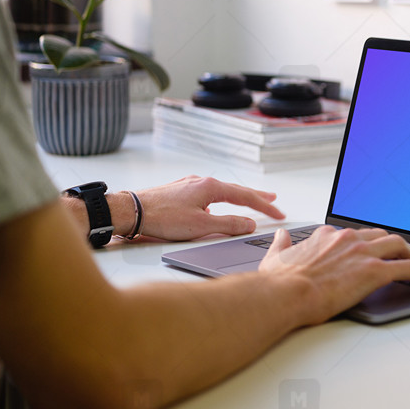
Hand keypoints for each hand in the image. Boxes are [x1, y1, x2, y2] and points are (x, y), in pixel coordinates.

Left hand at [123, 175, 285, 240]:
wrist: (130, 211)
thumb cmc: (162, 218)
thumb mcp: (201, 226)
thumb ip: (228, 225)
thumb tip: (249, 224)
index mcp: (211, 187)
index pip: (246, 196)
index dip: (265, 206)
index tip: (279, 212)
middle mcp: (201, 182)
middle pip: (236, 189)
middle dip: (256, 196)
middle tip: (272, 198)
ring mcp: (189, 185)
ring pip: (220, 191)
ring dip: (237, 197)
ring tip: (248, 201)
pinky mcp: (178, 192)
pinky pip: (207, 194)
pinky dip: (220, 199)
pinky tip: (215, 207)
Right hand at [259, 225, 409, 322]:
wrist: (285, 294)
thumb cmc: (280, 283)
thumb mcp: (276, 257)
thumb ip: (281, 244)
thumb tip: (280, 235)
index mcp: (327, 236)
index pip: (354, 234)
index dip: (366, 242)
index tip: (370, 249)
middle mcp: (348, 238)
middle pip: (381, 235)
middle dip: (393, 244)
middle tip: (401, 254)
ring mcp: (363, 253)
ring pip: (398, 245)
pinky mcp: (375, 271)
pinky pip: (407, 268)